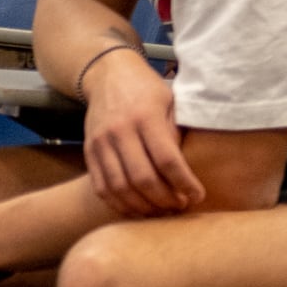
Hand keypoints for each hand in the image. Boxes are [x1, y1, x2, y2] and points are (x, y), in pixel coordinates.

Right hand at [79, 45, 199, 215]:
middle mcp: (119, 131)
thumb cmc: (147, 89)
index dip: (184, 183)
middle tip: (181, 207)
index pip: (167, 160)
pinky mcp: (89, 152)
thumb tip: (187, 171)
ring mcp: (100, 142)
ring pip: (119, 187)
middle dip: (165, 199)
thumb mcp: (170, 102)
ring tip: (161, 211)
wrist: (107, 75)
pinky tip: (138, 209)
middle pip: (142, 178)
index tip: (197, 196)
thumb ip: (175, 134)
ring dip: (143, 206)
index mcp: (145, 116)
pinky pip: (101, 187)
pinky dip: (120, 204)